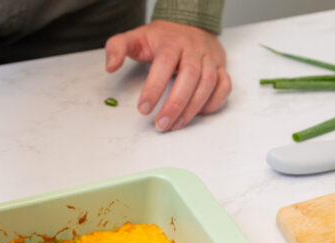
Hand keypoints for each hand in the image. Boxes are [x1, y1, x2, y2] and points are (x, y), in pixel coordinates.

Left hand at [105, 20, 230, 131]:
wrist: (190, 24)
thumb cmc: (161, 39)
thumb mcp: (135, 38)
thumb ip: (117, 48)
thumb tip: (110, 66)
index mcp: (171, 42)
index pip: (164, 64)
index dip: (154, 88)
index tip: (143, 109)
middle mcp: (193, 49)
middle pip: (190, 76)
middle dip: (175, 104)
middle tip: (161, 124)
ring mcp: (210, 58)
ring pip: (208, 83)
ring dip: (193, 108)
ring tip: (175, 125)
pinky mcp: (221, 67)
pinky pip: (224, 86)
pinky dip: (214, 102)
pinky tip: (199, 114)